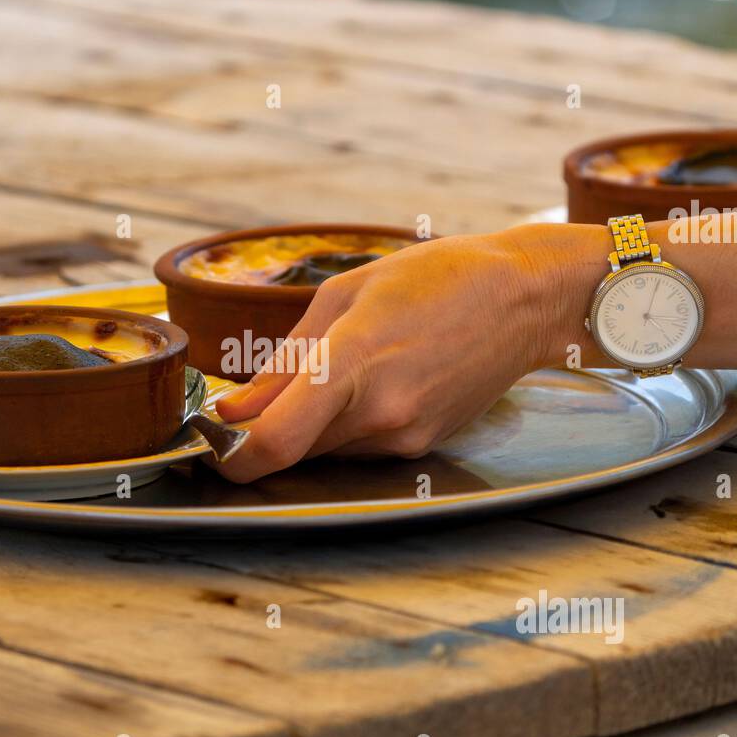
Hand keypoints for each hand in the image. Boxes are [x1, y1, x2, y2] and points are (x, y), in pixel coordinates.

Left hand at [212, 228, 579, 481]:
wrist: (527, 299)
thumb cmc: (436, 278)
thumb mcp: (345, 296)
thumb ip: (284, 360)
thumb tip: (236, 407)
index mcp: (353, 362)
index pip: (276, 442)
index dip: (232, 458)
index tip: (209, 445)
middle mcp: (380, 412)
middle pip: (293, 450)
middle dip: (264, 434)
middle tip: (254, 399)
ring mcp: (406, 435)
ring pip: (324, 451)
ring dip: (308, 425)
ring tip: (335, 369)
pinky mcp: (423, 446)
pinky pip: (359, 447)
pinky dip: (344, 425)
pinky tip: (370, 380)